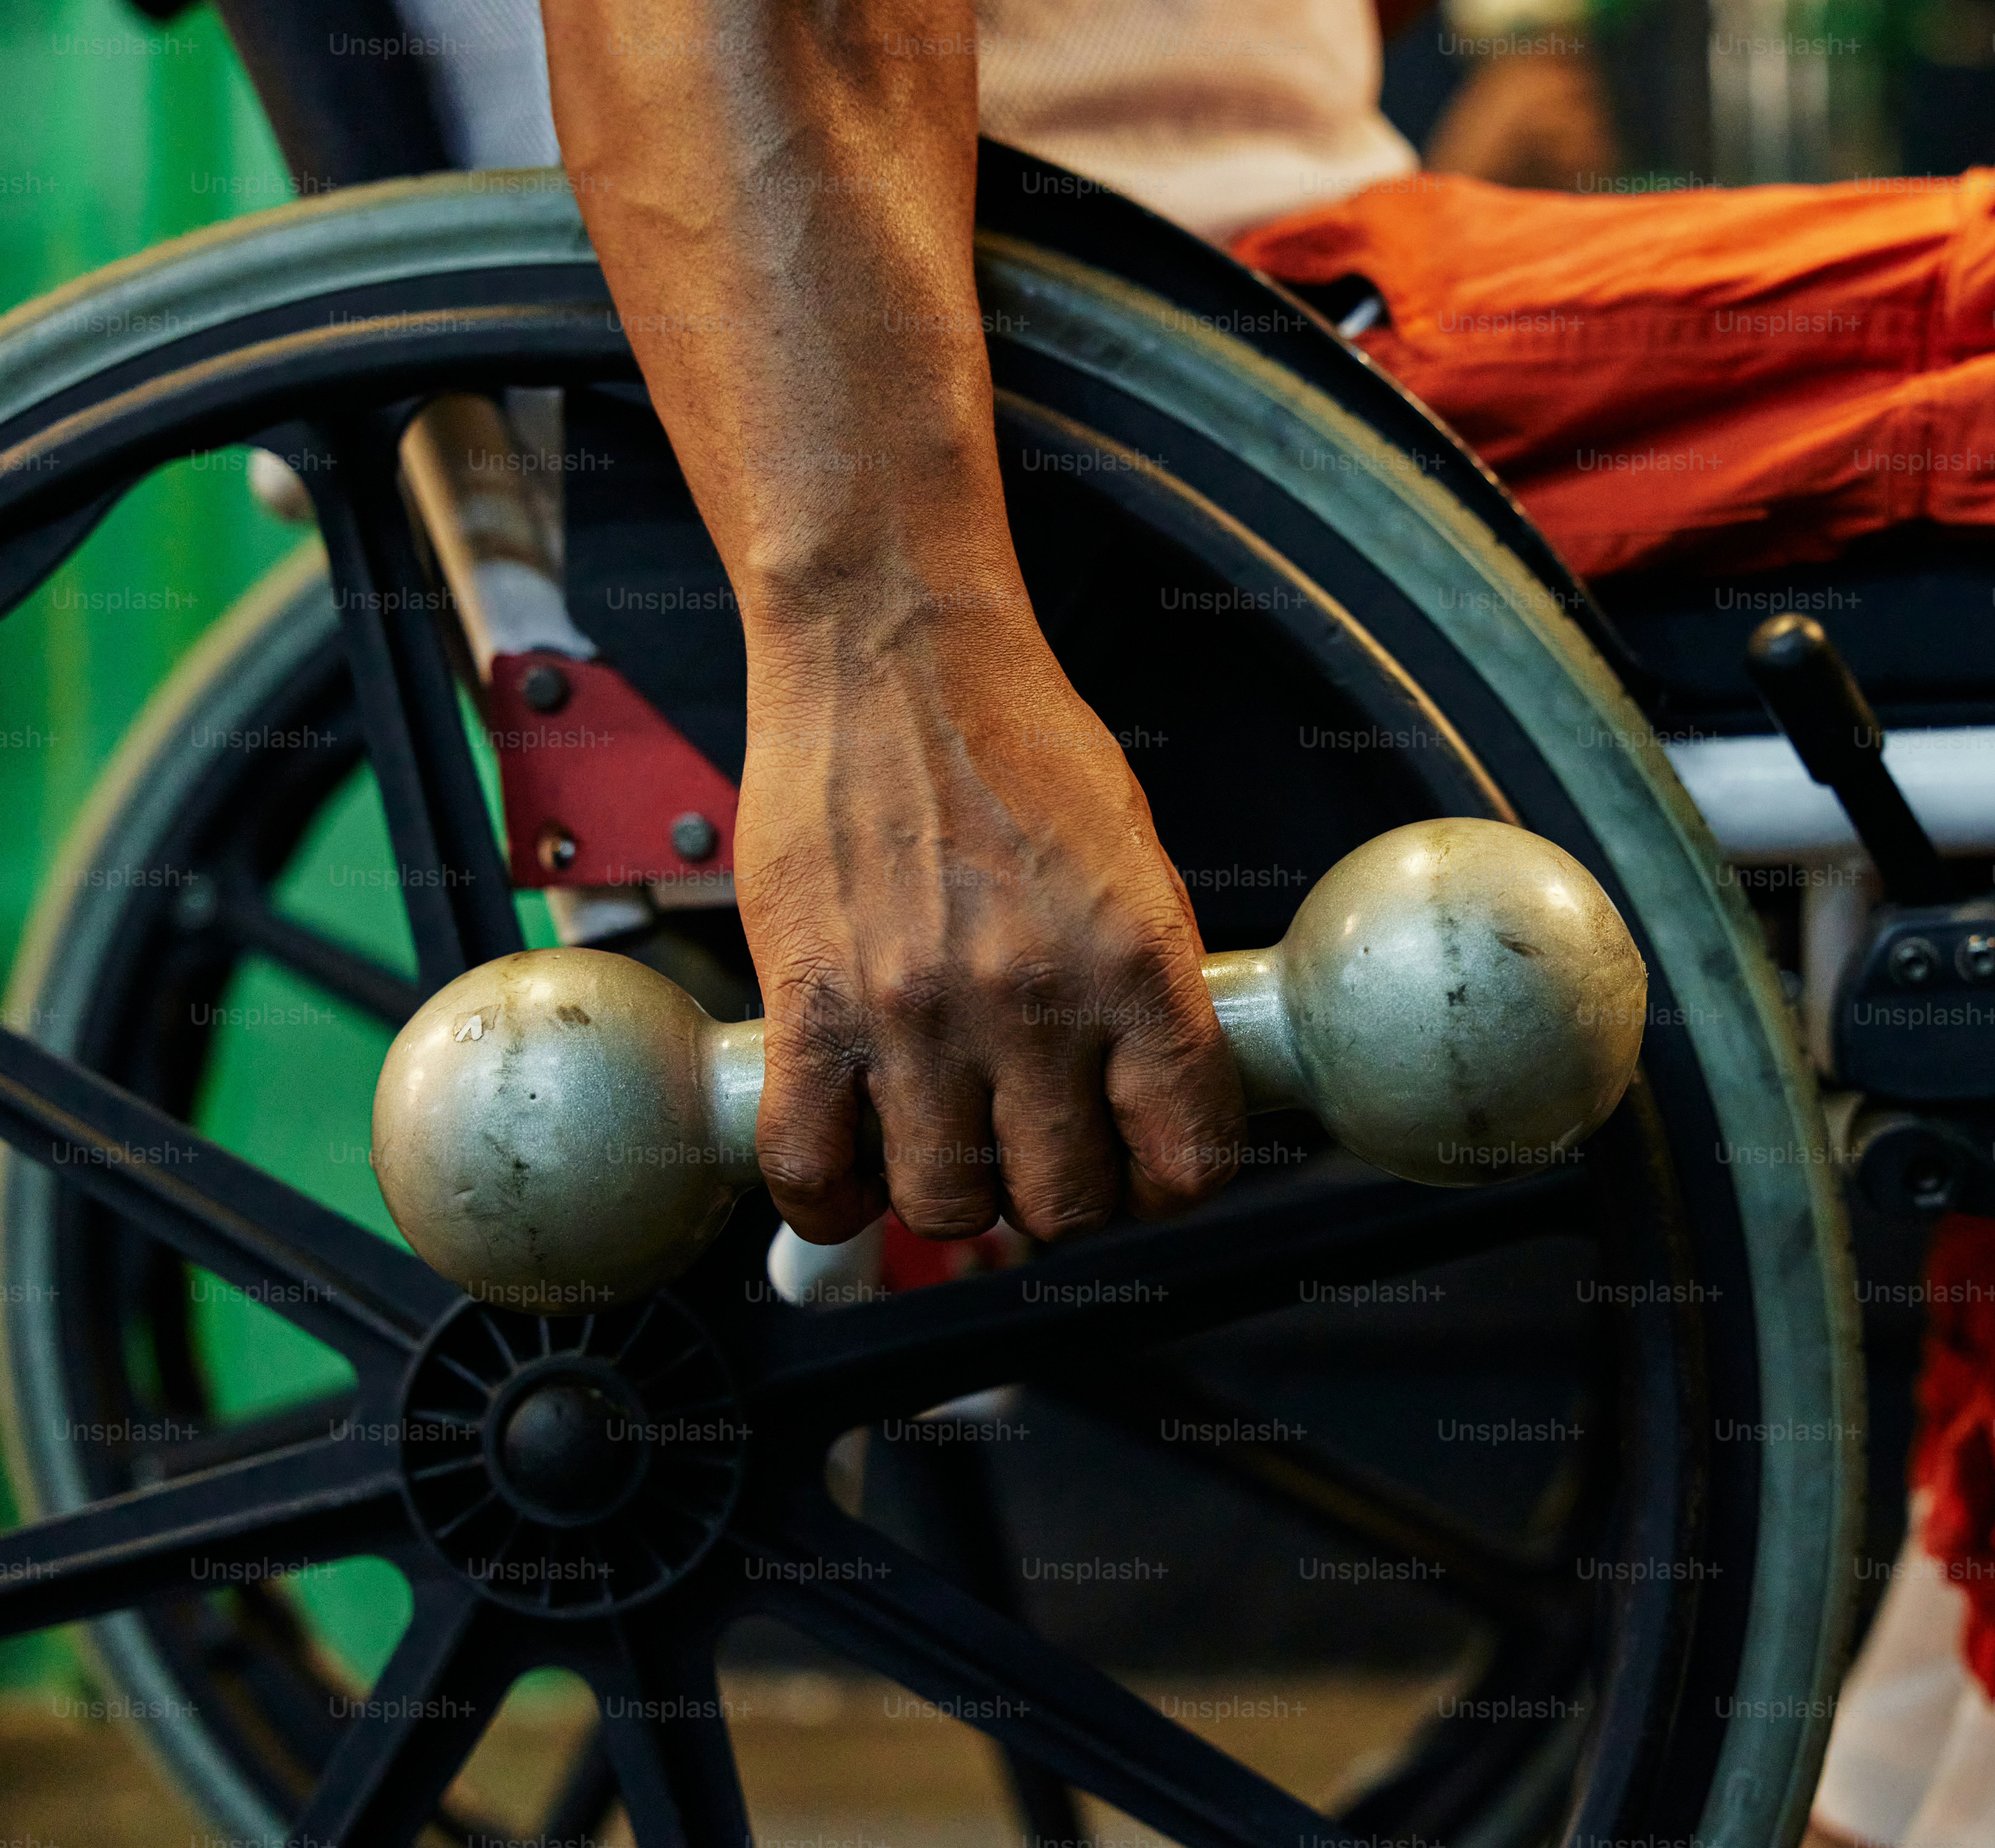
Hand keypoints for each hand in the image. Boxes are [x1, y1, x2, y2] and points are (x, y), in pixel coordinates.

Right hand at [734, 575, 1243, 1243]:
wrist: (893, 654)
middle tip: (1041, 1155)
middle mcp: (1029, 1000)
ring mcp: (912, 1012)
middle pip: (1061, 1204)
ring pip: (945, 1208)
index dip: (1171, 1185)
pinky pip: (811, 1171)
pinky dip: (831, 1200)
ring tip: (949, 1145)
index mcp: (1132, 961)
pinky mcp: (809, 1007)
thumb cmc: (1017, 744)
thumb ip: (1151, 986)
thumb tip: (1158, 1098)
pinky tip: (853, 1167)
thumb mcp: (1135, 859)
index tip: (1145, 1170)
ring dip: (953, 1197)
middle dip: (1061, 1197)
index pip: (1186, 1156)